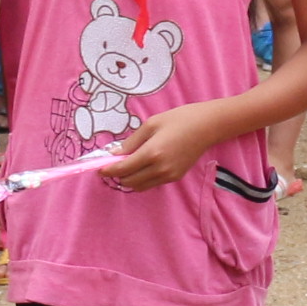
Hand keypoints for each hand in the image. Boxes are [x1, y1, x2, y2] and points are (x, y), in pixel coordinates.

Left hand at [99, 104, 220, 192]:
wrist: (207, 126)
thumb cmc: (179, 119)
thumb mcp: (151, 124)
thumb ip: (131, 141)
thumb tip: (114, 154)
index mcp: (152, 153)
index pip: (122, 169)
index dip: (107, 170)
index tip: (98, 168)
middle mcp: (159, 168)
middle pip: (128, 181)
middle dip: (117, 175)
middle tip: (113, 164)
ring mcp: (168, 175)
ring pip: (139, 186)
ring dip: (129, 178)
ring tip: (128, 164)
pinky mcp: (175, 177)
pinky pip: (152, 183)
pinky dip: (142, 178)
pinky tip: (144, 165)